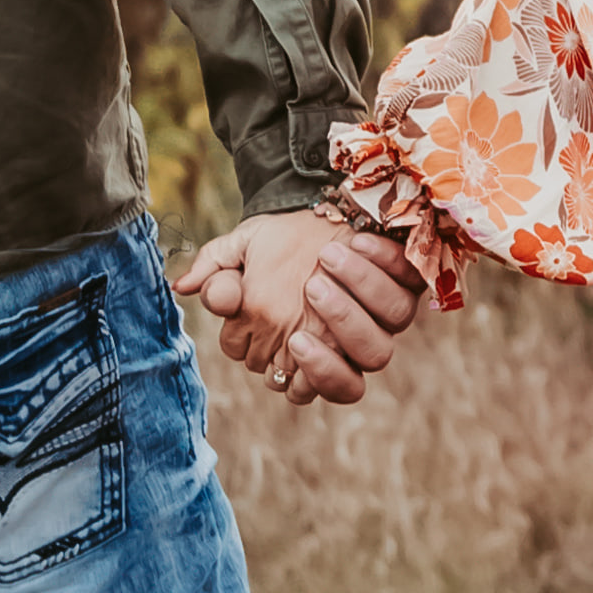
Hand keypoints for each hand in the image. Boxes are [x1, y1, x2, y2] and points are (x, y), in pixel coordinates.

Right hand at [184, 207, 426, 409]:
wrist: (317, 203)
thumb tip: (186, 286)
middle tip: (309, 294)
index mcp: (302, 351)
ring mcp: (378, 322)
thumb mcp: (242, 250)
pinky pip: (406, 293)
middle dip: (330, 352)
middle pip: (347, 385)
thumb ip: (217, 272)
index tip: (292, 337)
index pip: (299, 388)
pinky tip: (357, 241)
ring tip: (325, 265)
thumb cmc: (277, 240)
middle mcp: (343, 347)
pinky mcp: (405, 286)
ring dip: (355, 313)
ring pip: (379, 352)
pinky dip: (384, 268)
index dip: (297, 372)